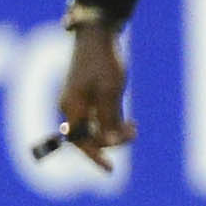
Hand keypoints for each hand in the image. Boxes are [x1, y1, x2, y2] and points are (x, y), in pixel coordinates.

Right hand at [54, 21, 132, 169]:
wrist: (97, 35)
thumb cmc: (103, 62)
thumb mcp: (111, 92)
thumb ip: (109, 119)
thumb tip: (109, 142)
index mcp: (73, 107)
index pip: (81, 141)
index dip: (96, 157)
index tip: (111, 170)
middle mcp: (71, 107)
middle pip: (88, 137)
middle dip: (111, 140)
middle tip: (134, 133)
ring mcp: (77, 102)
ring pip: (95, 128)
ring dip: (114, 132)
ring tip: (134, 126)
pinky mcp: (85, 95)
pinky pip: (97, 118)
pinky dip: (112, 122)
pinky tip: (127, 120)